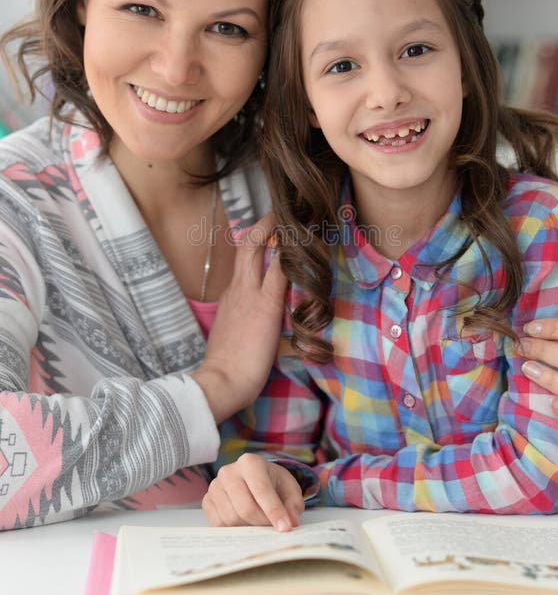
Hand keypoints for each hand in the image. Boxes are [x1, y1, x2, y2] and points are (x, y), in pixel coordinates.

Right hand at [193, 213, 286, 423]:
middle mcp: (237, 289)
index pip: (242, 264)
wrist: (220, 380)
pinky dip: (289, 253)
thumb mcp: (233, 339)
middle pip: (246, 247)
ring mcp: (249, 294)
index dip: (255, 246)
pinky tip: (300, 242)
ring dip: (275, 231)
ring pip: (258, 250)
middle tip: (279, 214)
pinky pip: (279, 270)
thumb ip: (245, 325)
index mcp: (230, 298)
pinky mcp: (265, 303)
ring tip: (291, 217)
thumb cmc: (227, 369)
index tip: (269, 236)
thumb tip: (259, 325)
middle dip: (263, 227)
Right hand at [202, 453, 304, 530]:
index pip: (261, 490)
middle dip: (262, 522)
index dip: (274, 512)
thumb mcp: (289, 489)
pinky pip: (218, 524)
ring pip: (231, 519)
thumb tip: (290, 521)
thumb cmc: (272, 483)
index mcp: (250, 462)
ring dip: (248, 528)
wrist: (254, 479)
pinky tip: (244, 523)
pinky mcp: (207, 501)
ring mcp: (215, 486)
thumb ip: (293, 504)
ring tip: (259, 522)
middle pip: (245, 508)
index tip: (285, 528)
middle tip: (272, 527)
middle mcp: (228, 471)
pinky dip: (234, 529)